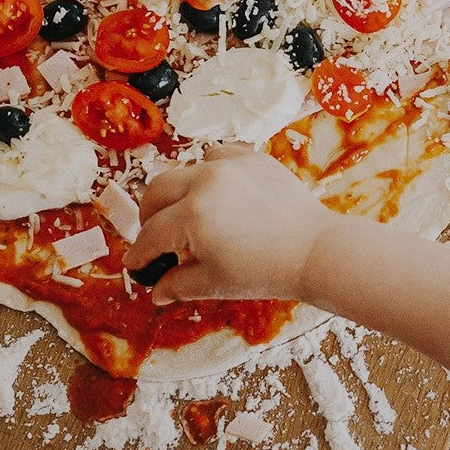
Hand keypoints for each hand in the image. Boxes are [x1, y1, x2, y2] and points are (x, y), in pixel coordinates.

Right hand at [121, 147, 341, 304]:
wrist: (315, 250)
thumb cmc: (266, 272)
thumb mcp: (216, 283)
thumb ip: (178, 285)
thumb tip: (156, 292)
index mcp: (192, 216)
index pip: (152, 234)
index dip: (139, 253)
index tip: (134, 264)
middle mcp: (205, 182)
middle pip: (156, 191)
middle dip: (148, 215)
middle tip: (152, 235)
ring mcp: (229, 165)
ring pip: (185, 169)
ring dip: (177, 192)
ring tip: (186, 213)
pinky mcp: (251, 158)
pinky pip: (217, 156)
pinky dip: (207, 172)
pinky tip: (215, 191)